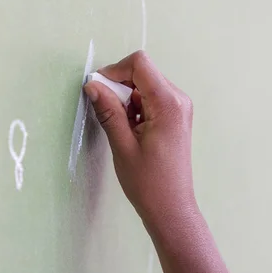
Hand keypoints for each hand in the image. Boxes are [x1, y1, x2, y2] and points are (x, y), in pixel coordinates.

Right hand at [84, 51, 198, 230]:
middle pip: (143, 72)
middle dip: (119, 86)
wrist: (170, 208)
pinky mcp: (175, 117)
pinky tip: (130, 130)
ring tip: (121, 128)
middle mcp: (178, 100)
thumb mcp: (122, 145)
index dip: (115, 71)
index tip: (99, 90)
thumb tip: (92, 85)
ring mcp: (179, 108)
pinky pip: (151, 99)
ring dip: (126, 99)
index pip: (140, 64)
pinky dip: (135, 107)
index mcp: (168, 104)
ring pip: (145, 85)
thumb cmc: (148, 182)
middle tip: (108, 113)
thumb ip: (108, 111)